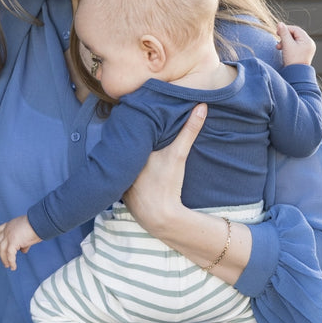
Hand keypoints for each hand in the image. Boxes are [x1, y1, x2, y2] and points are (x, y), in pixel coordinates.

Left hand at [0, 215, 39, 269]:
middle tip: (3, 260)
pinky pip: (10, 255)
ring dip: (4, 259)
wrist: (39, 221)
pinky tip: (13, 267)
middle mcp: (7, 230)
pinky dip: (11, 262)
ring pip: (2, 250)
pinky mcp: (13, 242)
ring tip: (7, 266)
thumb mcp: (27, 232)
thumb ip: (23, 241)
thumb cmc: (37, 225)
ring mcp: (9, 236)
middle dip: (0, 253)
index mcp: (10, 225)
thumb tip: (23, 250)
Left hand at [122, 103, 205, 236]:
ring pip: (121, 164)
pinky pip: (121, 178)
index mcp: (131, 153)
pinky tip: (129, 171)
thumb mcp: (179, 155)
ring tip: (130, 148)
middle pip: (124, 149)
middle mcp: (121, 165)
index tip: (136, 115)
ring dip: (125, 159)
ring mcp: (120, 179)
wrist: (160, 216)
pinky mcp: (121, 193)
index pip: (130, 135)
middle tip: (133, 129)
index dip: (133, 126)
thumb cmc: (168, 184)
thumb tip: (201, 106)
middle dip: (128, 141)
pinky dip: (125, 174)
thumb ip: (189, 131)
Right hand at [277, 21, 315, 66]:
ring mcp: (307, 49)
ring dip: (285, 42)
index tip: (277, 32)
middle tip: (278, 42)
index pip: (295, 29)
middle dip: (285, 37)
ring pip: (295, 40)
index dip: (286, 29)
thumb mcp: (287, 45)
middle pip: (295, 34)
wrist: (296, 74)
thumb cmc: (292, 60)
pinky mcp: (304, 53)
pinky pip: (296, 46)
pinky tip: (283, 50)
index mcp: (307, 40)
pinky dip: (289, 46)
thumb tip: (279, 23)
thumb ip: (283, 33)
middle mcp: (309, 44)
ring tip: (279, 47)